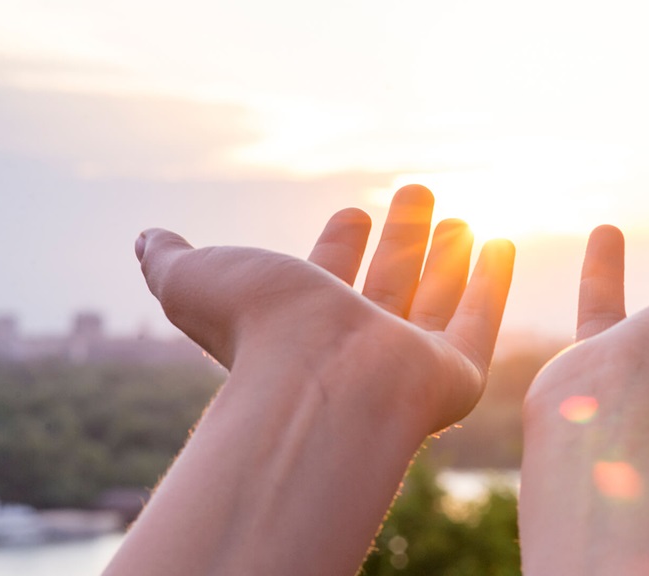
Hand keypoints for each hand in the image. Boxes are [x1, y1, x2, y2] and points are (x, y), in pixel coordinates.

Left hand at [136, 184, 514, 433]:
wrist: (319, 382)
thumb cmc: (258, 330)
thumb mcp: (194, 280)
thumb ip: (171, 260)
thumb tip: (147, 240)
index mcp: (305, 322)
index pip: (329, 275)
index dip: (340, 244)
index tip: (353, 211)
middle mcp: (358, 343)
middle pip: (388, 281)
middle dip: (403, 239)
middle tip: (418, 193)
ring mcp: (409, 361)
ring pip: (436, 298)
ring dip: (448, 256)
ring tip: (459, 217)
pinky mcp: (455, 374)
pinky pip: (480, 322)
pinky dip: (492, 284)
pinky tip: (500, 245)